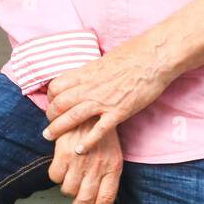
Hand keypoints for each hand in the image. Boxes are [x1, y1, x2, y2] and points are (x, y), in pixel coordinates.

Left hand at [43, 48, 167, 150]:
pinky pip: (99, 130)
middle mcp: (90, 87)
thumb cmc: (134, 53)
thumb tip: (89, 74)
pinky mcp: (119, 112)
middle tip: (49, 124)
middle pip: (60, 104)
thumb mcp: (106, 59)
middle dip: (50, 116)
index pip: (57, 86)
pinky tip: (80, 150)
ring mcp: (104, 100)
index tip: (52, 104)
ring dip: (58, 129)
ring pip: (73, 117)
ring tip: (49, 137)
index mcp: (87, 72)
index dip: (50, 97)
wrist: (154, 57)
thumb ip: (94, 70)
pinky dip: (88, 142)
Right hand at [48, 121, 121, 203]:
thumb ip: (106, 176)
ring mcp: (80, 161)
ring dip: (67, 190)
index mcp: (113, 167)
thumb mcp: (112, 154)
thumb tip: (98, 202)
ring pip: (68, 190)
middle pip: (86, 200)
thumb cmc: (100, 133)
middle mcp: (97, 166)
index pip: (106, 200)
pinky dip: (56, 176)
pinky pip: (55, 176)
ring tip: (70, 181)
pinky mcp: (63, 153)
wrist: (88, 108)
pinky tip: (61, 168)